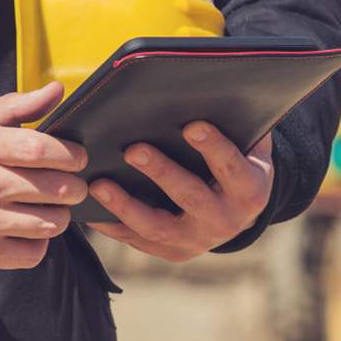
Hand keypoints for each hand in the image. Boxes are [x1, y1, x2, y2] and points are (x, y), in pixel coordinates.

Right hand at [0, 82, 87, 271]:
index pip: (38, 148)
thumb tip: (56, 90)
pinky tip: (30, 229)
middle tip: (74, 184)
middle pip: (52, 187)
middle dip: (75, 186)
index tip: (78, 157)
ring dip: (61, 215)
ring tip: (52, 206)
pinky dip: (39, 242)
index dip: (69, 154)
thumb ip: (16, 106)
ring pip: (49, 222)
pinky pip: (32, 252)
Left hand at [87, 122, 273, 262]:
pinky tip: (90, 209)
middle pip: (190, 196)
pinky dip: (113, 226)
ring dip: (126, 205)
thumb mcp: (251, 146)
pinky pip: (138, 240)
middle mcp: (226, 221)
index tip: (192, 125)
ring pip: (157, 226)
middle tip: (133, 150)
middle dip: (161, 172)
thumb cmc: (240, 163)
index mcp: (249, 191)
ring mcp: (197, 241)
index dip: (213, 147)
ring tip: (98, 184)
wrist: (242, 212)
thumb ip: (238, 125)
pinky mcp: (172, 252)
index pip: (231, 167)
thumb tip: (213, 88)